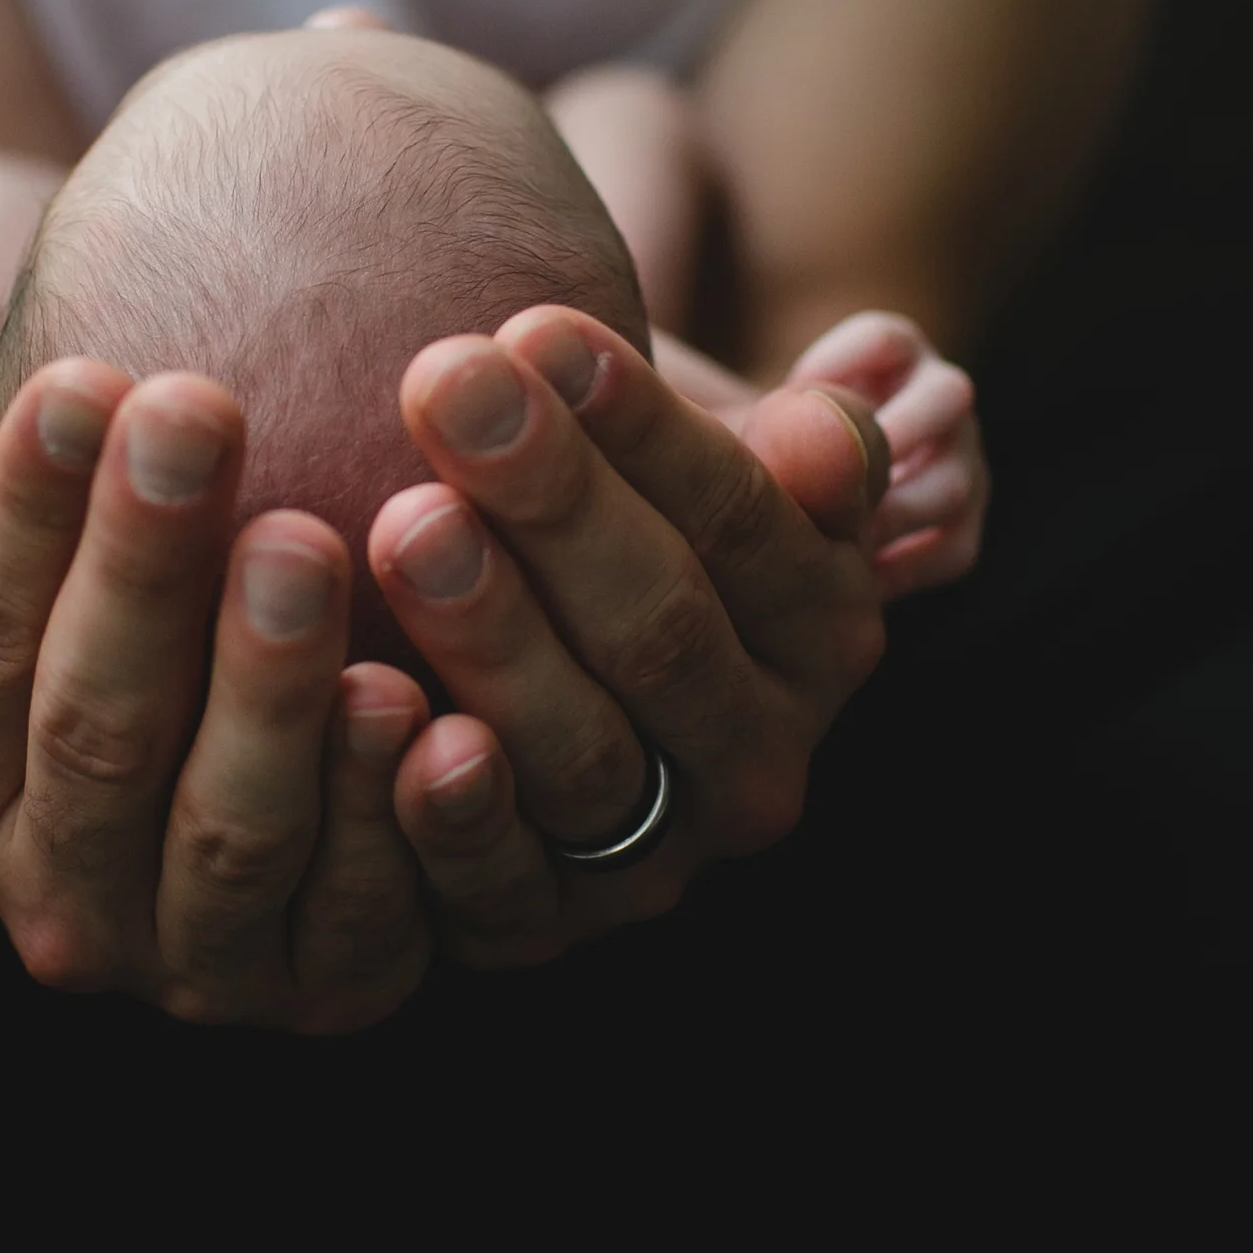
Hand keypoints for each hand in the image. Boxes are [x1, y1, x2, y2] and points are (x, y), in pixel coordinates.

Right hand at [0, 359, 434, 1032]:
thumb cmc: (83, 619)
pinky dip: (393, 817)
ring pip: (228, 831)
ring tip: (306, 545)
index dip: (25, 517)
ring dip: (269, 689)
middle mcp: (53, 902)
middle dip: (144, 568)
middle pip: (97, 730)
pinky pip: (364, 914)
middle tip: (199, 413)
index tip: (86, 380)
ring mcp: (191, 965)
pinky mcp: (325, 993)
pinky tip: (435, 712)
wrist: (206, 749)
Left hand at [365, 306, 891, 965]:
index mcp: (823, 629)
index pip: (744, 522)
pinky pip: (496, 886)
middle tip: (444, 384)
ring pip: (585, 754)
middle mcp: (759, 759)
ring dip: (494, 636)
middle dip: (552, 501)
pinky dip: (445, 811)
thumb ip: (790, 440)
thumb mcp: (694, 459)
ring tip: (402, 521)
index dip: (644, 428)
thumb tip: (870, 393)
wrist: (508, 644)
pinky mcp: (538, 927)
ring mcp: (654, 858)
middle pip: (663, 629)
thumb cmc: (594, 513)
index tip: (536, 325)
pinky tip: (382, 711)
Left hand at [783, 312, 984, 596]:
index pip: (886, 339)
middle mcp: (941, 402)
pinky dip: (904, 569)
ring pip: (953, 484)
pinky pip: (951, 551)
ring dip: (893, 513)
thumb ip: (761, 415)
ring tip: (838, 537)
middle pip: (947, 398)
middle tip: (837, 471)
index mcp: (895, 355)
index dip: (843, 363)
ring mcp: (961, 464)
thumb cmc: (768, 445)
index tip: (791, 393)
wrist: (798, 506)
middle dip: (891, 435)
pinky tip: (852, 581)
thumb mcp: (764, 418)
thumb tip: (718, 429)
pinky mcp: (960, 529)